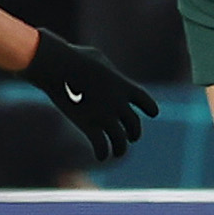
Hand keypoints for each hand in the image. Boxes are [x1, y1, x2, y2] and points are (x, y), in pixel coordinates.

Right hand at [18, 31, 159, 157]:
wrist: (60, 67)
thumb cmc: (76, 58)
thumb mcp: (99, 59)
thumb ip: (107, 71)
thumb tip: (104, 72)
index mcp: (126, 86)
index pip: (146, 101)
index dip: (150, 108)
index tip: (152, 114)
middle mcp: (120, 103)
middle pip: (134, 124)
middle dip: (134, 133)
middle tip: (131, 138)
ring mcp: (105, 116)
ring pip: (120, 140)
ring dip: (120, 149)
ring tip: (118, 152)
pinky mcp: (88, 125)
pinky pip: (100, 145)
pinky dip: (102, 153)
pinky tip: (101, 157)